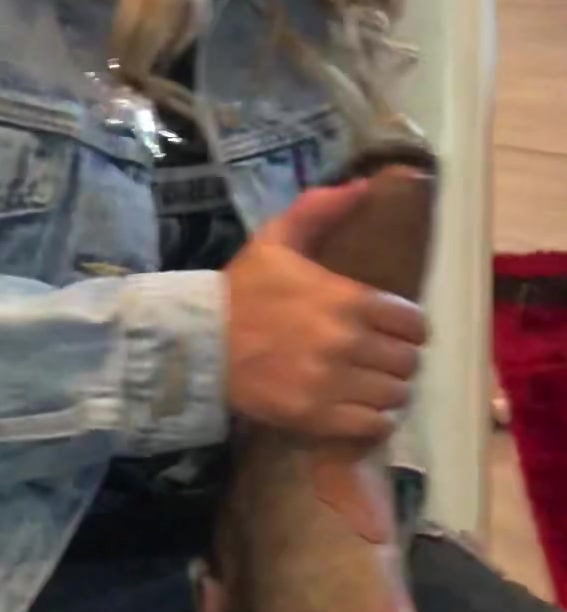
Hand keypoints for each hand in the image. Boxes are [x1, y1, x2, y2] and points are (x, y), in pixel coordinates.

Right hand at [224, 183, 426, 441]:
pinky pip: (373, 426)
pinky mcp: (317, 417)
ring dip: (387, 389)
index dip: (408, 325)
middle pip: (407, 361)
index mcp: (346, 299)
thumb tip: (361, 185)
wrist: (198, 343)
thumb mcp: (275, 240)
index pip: (413, 321)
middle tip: (380, 356)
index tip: (394, 328)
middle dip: (398, 357)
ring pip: (395, 395)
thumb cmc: (241, 291)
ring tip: (370, 383)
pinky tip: (359, 408)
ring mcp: (333, 384)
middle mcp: (347, 343)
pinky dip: (374, 419)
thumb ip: (319, 210)